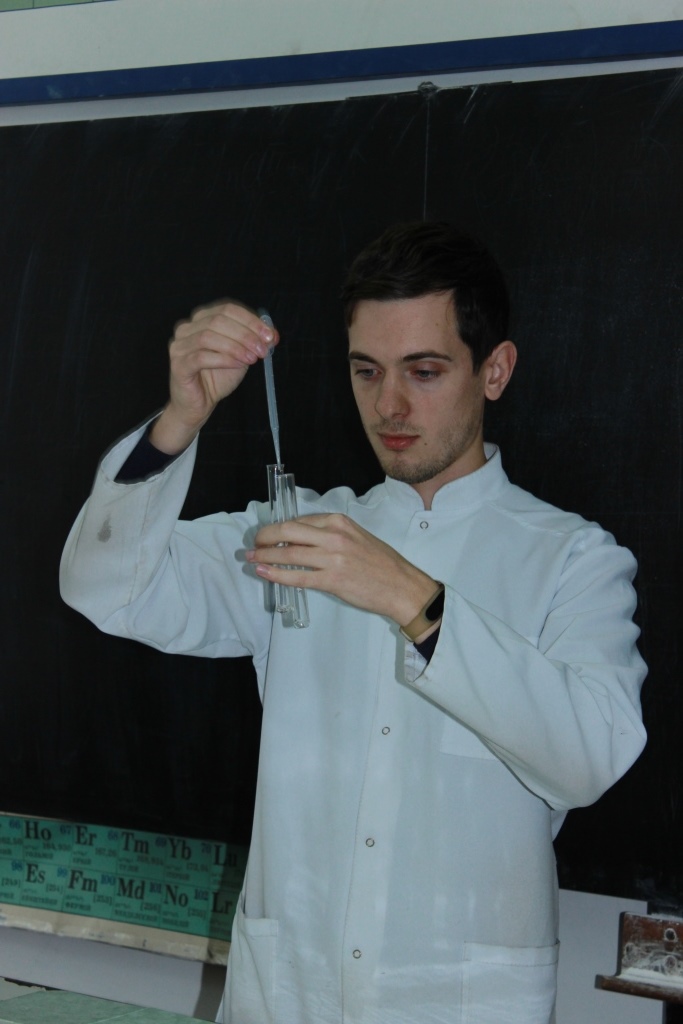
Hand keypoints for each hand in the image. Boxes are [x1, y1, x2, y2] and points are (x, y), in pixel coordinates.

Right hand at [150, 301, 277, 453]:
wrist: (199, 403)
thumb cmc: (217, 377)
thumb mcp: (241, 356)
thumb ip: (253, 343)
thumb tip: (272, 335)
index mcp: (201, 319)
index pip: (227, 309)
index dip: (251, 320)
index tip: (270, 335)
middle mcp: (187, 328)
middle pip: (218, 320)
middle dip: (245, 333)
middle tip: (262, 349)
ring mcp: (179, 345)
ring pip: (208, 336)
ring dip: (235, 346)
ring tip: (252, 358)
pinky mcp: (179, 364)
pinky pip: (201, 357)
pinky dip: (224, 359)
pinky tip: (238, 364)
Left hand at [246, 513, 437, 626]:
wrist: (401, 586)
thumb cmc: (381, 563)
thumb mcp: (356, 536)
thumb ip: (330, 535)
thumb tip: (300, 540)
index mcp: (339, 522)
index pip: (299, 520)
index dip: (278, 528)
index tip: (269, 535)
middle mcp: (334, 536)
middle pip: (287, 531)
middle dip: (265, 536)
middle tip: (255, 544)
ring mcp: (332, 558)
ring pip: (288, 553)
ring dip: (265, 556)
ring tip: (252, 559)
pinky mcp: (332, 580)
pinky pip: (297, 576)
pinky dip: (276, 574)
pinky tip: (264, 573)